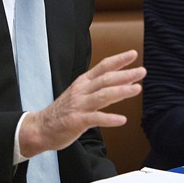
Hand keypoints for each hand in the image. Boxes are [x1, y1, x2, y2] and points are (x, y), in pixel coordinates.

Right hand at [19, 50, 145, 156]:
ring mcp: (79, 105)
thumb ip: (100, 88)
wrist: (41, 127)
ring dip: (121, 91)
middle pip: (106, 79)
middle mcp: (82, 91)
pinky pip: (96, 118)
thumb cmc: (64, 111)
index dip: (119, 60)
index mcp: (83, 82)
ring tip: (137, 89)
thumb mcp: (80, 94)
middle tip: (142, 71)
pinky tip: (122, 120)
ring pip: (103, 95)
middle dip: (126, 74)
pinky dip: (110, 118)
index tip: (134, 54)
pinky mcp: (77, 121)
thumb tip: (124, 83)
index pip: (103, 66)